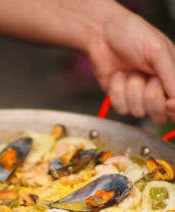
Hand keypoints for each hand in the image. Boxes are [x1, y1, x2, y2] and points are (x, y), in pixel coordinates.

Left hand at [88, 9, 174, 123]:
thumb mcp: (158, 52)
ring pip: (139, 112)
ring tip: (130, 72)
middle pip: (160, 116)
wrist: (102, 35)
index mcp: (172, 77)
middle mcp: (157, 90)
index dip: (174, 109)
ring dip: (132, 91)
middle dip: (151, 98)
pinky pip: (121, 108)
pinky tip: (118, 76)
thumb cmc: (133, 36)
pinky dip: (118, 91)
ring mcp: (137, 96)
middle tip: (148, 78)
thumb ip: (171, 76)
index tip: (168, 103)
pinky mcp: (119, 99)